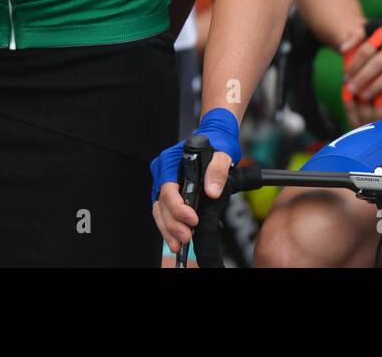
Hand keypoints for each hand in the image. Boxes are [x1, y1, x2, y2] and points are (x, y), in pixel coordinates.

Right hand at [150, 108, 239, 253]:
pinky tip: (176, 238)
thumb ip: (217, 170)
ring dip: (168, 229)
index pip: (168, 190)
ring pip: (160, 210)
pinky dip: (168, 225)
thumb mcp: (222, 153)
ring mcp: (163, 182)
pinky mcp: (168, 191)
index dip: (178, 208)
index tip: (192, 219)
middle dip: (173, 224)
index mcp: (170, 161)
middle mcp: (162, 172)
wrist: (216, 137)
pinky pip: (163, 211)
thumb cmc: (216, 143)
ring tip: (179, 244)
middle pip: (162, 204)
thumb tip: (212, 190)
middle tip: (187, 237)